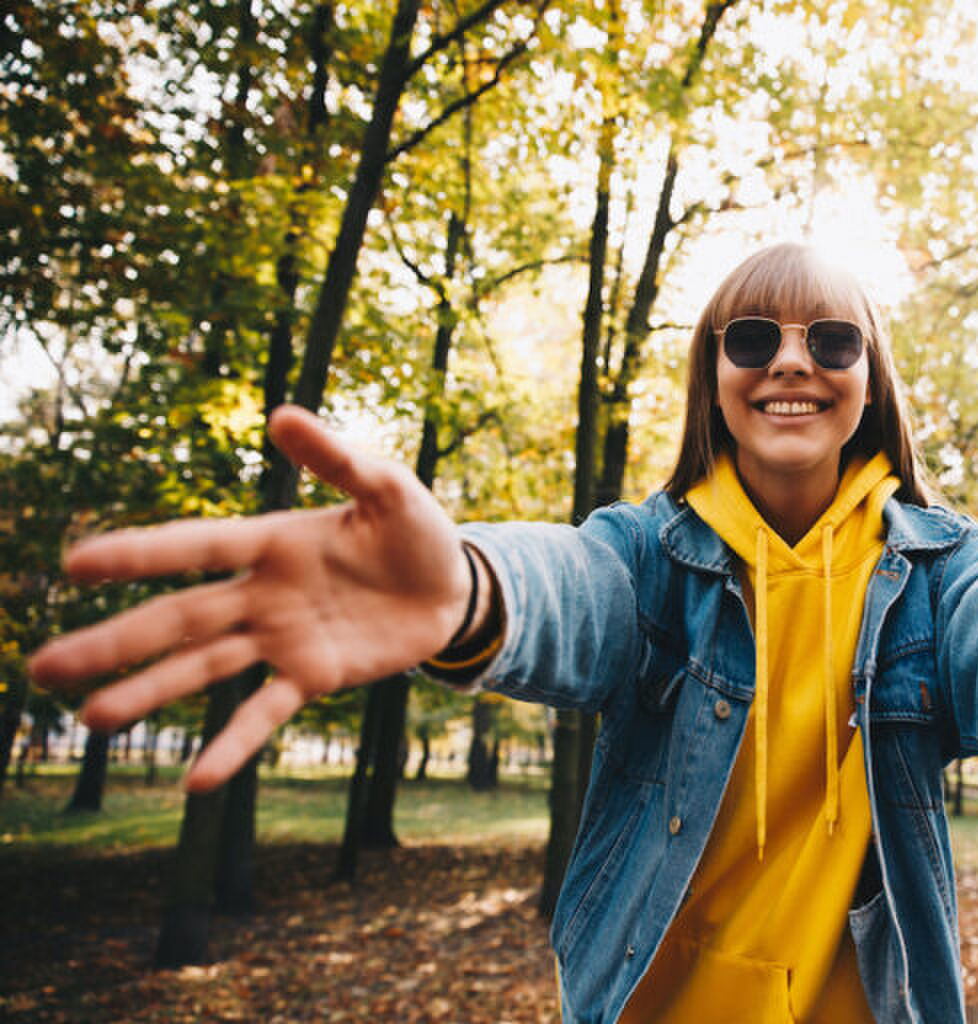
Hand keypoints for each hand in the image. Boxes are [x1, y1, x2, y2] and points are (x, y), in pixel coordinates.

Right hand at [28, 405, 471, 791]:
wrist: (454, 588)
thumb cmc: (416, 530)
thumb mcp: (388, 488)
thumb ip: (338, 458)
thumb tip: (282, 414)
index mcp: (274, 542)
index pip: (196, 547)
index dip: (140, 556)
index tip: (76, 565)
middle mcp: (264, 594)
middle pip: (179, 619)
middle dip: (115, 641)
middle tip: (45, 666)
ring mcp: (284, 639)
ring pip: (204, 668)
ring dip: (150, 692)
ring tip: (91, 717)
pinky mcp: (315, 676)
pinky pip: (265, 713)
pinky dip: (233, 746)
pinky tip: (196, 783)